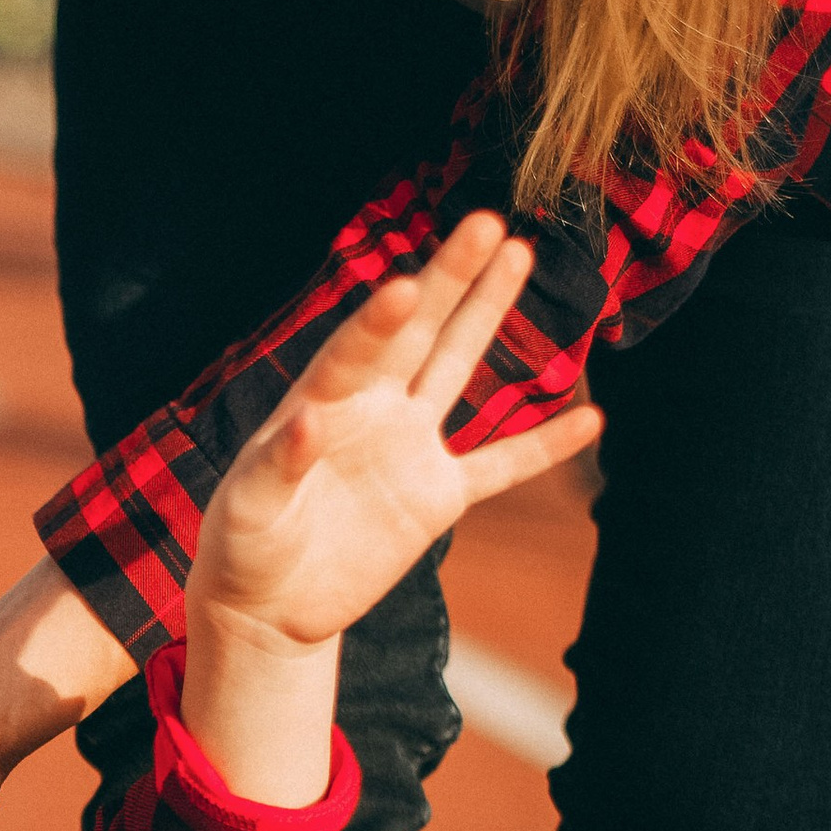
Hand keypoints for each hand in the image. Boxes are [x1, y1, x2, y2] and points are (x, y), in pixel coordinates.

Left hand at [182, 213, 600, 803]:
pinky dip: (542, 447)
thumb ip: (274, 467)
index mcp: (319, 404)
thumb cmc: (241, 552)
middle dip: (450, 277)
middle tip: (488, 222)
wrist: (267, 608)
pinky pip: (499, 468)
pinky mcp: (435, 498)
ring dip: (488, 314)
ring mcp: (408, 447)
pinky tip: (590, 418)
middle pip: (417, 332)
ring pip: (456, 368)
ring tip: (520, 253)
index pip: (355, 351)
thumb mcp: (245, 512)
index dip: (379, 322)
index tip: (406, 286)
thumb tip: (308, 421)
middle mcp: (370, 409)